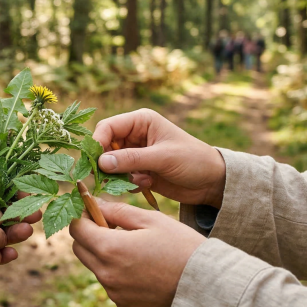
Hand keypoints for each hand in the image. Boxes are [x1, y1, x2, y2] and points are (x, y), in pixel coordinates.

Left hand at [70, 201, 205, 306]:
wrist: (206, 285)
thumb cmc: (181, 246)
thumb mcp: (151, 219)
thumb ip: (118, 210)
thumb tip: (95, 203)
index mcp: (110, 248)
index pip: (77, 229)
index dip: (83, 216)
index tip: (95, 211)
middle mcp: (107, 274)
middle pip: (80, 249)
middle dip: (90, 235)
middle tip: (113, 227)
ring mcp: (114, 292)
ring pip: (95, 267)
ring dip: (105, 254)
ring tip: (133, 248)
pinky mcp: (124, 305)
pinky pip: (111, 284)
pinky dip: (118, 273)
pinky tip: (141, 267)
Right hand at [93, 109, 226, 207]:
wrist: (212, 182)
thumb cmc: (193, 160)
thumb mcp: (163, 157)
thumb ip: (131, 159)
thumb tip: (101, 162)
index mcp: (140, 121)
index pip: (108, 127)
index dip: (97, 142)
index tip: (95, 162)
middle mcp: (134, 135)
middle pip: (104, 147)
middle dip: (106, 163)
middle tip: (108, 178)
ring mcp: (135, 154)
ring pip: (110, 165)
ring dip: (119, 176)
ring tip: (141, 180)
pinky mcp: (138, 171)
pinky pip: (120, 177)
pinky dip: (128, 183)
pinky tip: (147, 184)